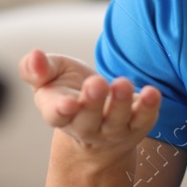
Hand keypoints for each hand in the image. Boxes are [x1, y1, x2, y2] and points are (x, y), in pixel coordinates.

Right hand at [19, 48, 160, 162]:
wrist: (98, 115)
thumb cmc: (69, 89)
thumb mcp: (51, 75)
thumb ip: (37, 68)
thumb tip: (34, 56)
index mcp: (58, 113)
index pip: (56, 116)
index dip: (60, 111)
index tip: (67, 104)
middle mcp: (85, 127)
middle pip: (87, 121)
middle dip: (92, 103)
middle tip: (96, 83)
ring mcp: (112, 130)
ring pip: (116, 122)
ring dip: (119, 103)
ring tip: (122, 83)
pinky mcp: (137, 126)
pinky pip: (143, 120)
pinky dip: (148, 107)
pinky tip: (151, 92)